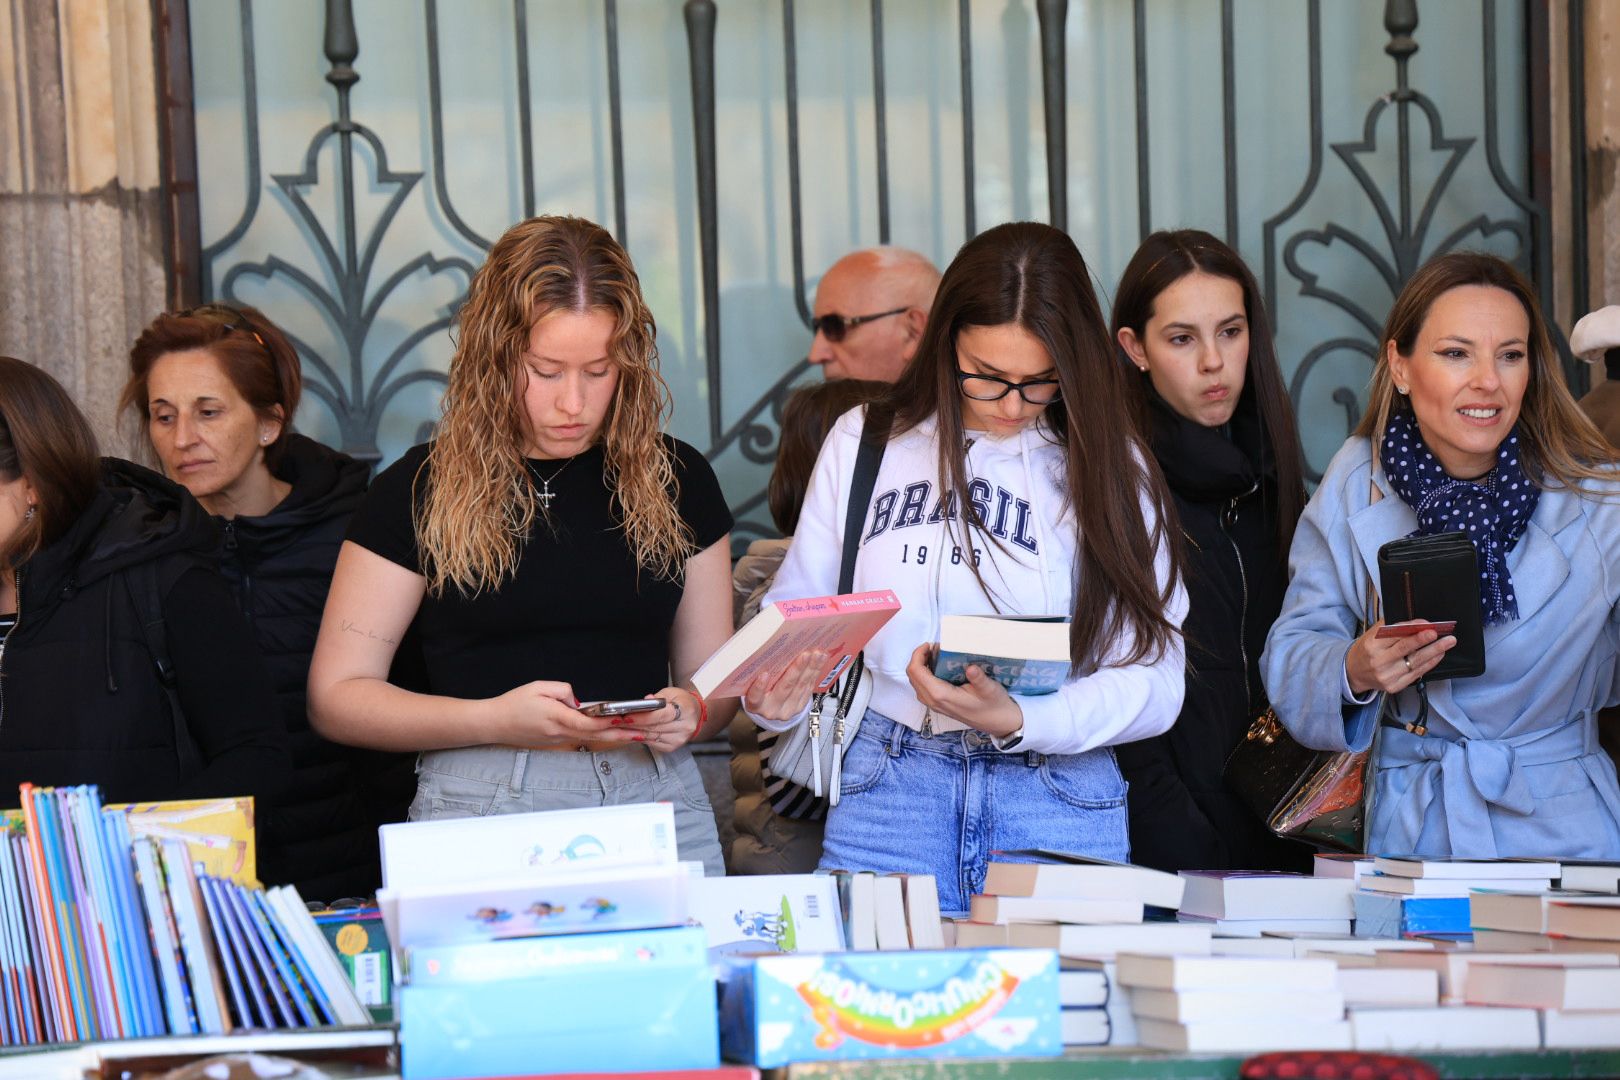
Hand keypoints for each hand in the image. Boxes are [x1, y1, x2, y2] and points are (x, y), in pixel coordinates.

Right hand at [486, 680, 640, 748]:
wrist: (494, 724)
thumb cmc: (514, 703)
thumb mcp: (538, 687)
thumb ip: (562, 691)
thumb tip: (579, 700)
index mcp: (556, 717)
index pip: (588, 722)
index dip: (608, 721)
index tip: (626, 719)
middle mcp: (560, 732)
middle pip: (595, 734)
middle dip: (620, 734)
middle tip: (642, 733)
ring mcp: (558, 740)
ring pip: (590, 738)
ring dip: (613, 737)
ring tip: (634, 734)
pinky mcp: (555, 742)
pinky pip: (581, 738)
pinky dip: (598, 736)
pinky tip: (610, 733)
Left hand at [622, 687, 702, 752]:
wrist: (694, 713)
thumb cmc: (681, 701)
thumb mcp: (671, 692)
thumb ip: (657, 698)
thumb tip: (644, 702)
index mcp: (685, 710)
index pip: (661, 716)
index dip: (642, 717)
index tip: (626, 717)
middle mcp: (684, 727)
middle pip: (654, 728)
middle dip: (633, 725)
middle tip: (615, 722)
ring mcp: (679, 739)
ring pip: (651, 737)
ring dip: (633, 733)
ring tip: (618, 728)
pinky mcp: (672, 747)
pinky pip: (652, 743)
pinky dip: (640, 738)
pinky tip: (630, 733)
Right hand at [742, 649, 830, 726]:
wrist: (769, 708)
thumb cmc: (759, 690)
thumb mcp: (753, 685)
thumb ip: (758, 674)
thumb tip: (771, 649)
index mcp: (755, 705)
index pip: (755, 698)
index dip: (759, 687)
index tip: (764, 674)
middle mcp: (771, 709)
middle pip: (785, 688)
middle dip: (797, 670)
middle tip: (804, 655)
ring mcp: (787, 710)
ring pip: (801, 687)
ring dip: (811, 668)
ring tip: (816, 654)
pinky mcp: (799, 707)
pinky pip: (808, 688)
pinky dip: (815, 672)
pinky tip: (818, 661)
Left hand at [906, 644, 1022, 738]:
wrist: (998, 722)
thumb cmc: (993, 705)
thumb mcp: (990, 689)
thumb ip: (979, 679)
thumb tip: (971, 667)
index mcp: (941, 695)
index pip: (916, 671)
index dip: (918, 654)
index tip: (930, 644)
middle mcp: (933, 701)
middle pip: (912, 676)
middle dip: (919, 658)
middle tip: (934, 647)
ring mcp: (934, 704)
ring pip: (916, 681)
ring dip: (921, 665)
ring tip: (936, 654)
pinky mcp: (938, 704)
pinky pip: (922, 686)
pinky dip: (925, 673)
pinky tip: (939, 666)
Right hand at [1345, 620, 1455, 696]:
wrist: (1354, 673)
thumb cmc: (1367, 650)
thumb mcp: (1371, 635)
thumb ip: (1390, 628)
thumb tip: (1416, 623)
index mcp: (1371, 646)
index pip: (1394, 635)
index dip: (1412, 629)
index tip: (1426, 623)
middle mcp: (1379, 662)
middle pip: (1405, 649)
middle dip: (1424, 640)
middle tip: (1439, 633)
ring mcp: (1387, 676)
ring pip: (1415, 662)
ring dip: (1434, 651)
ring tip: (1447, 642)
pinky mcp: (1395, 686)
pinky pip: (1417, 673)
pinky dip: (1430, 663)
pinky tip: (1438, 654)